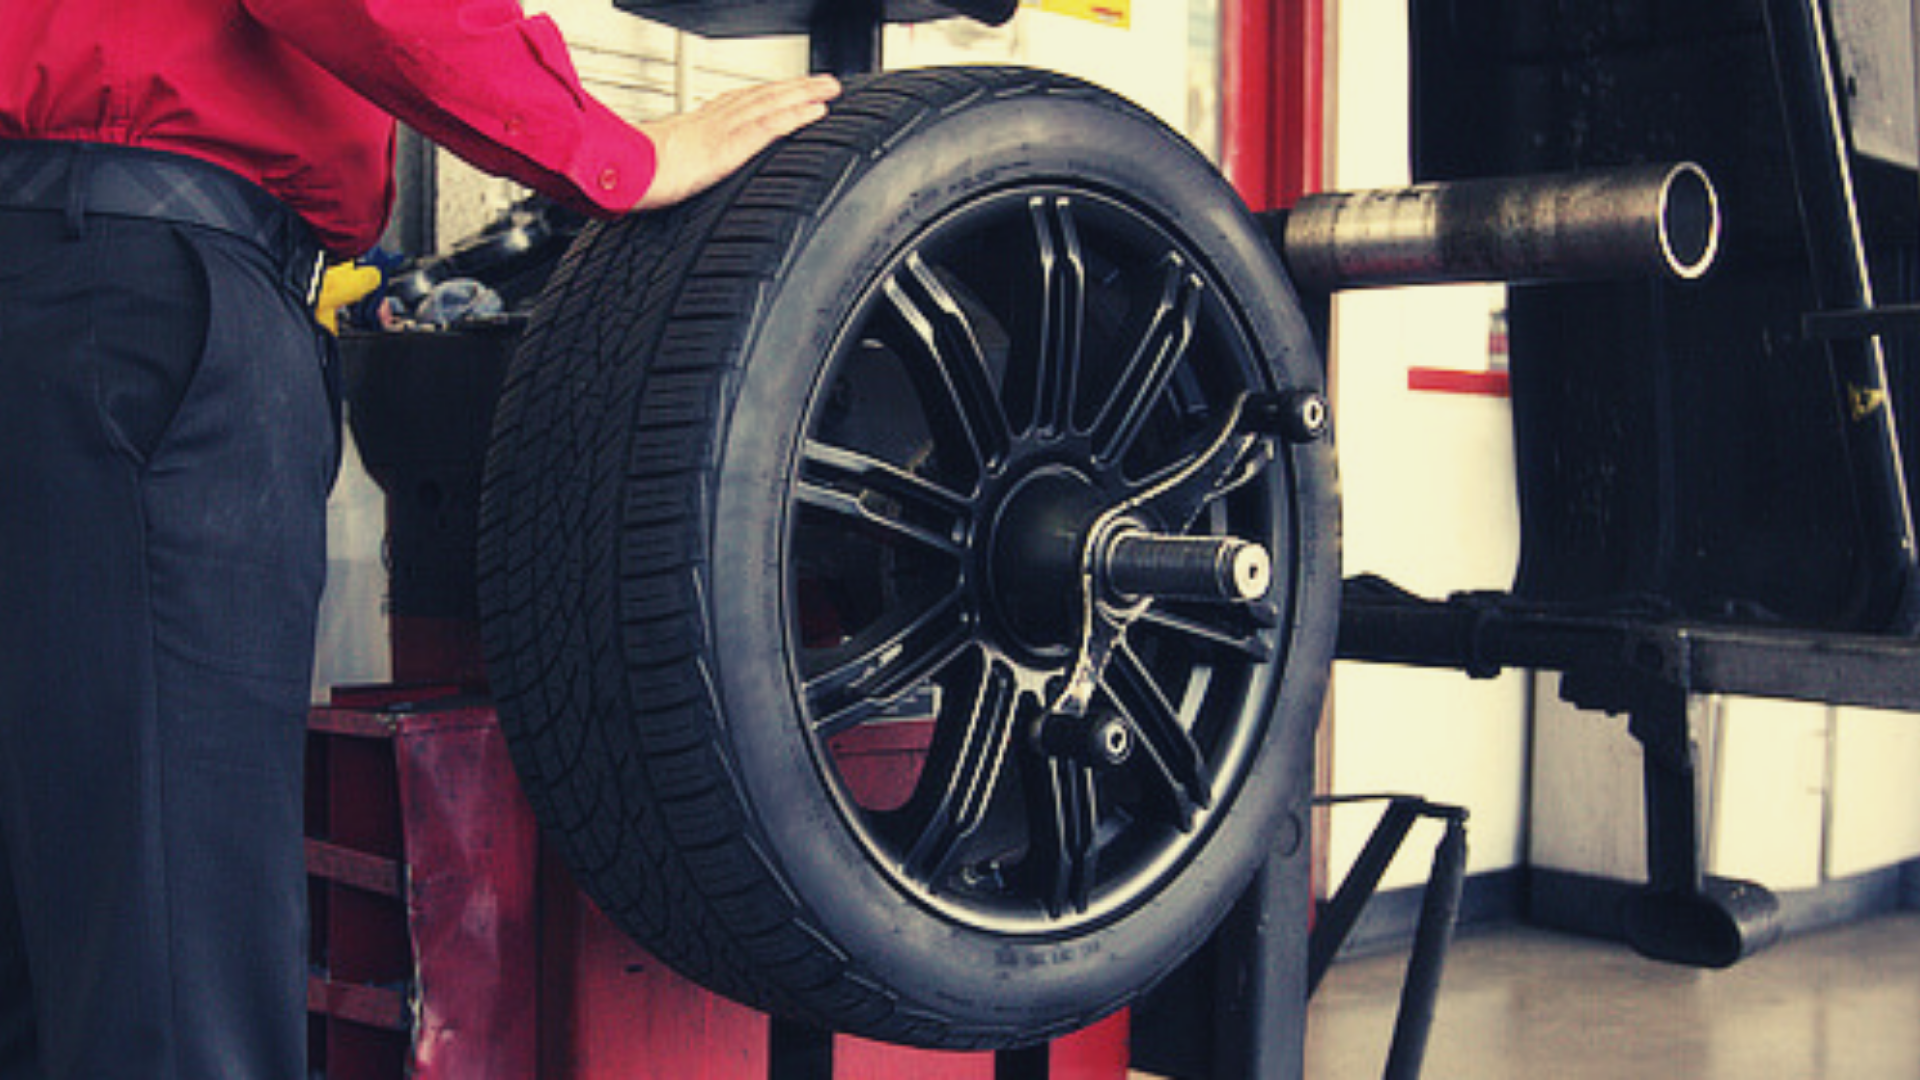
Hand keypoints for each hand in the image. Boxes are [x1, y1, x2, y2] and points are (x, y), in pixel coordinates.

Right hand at [633, 74, 841, 210]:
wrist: (614, 176)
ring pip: (770, 104)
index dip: (763, 96)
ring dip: (803, 94)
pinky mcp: (728, 146)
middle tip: (821, 82)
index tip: (784, 90)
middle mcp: (710, 122)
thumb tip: (657, 178)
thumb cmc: (623, 175)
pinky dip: (795, 116)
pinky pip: (769, 126)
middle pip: (759, 97)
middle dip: (792, 88)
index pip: (736, 105)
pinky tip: (816, 112)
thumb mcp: (646, 166)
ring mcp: (720, 131)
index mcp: (691, 127)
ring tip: (829, 89)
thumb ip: (661, 166)